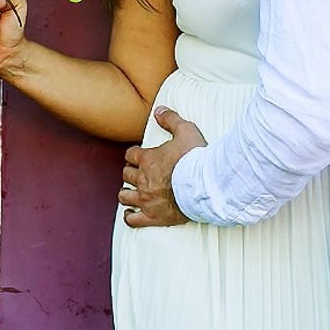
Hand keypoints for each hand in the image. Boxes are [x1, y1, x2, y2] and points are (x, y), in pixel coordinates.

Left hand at [118, 106, 206, 228]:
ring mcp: (145, 199)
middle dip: (131, 173)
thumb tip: (158, 110)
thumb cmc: (196, 159)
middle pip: (126, 175)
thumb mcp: (186, 131)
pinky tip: (130, 213)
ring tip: (132, 192)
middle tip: (139, 173)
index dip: (133, 155)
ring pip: (125, 196)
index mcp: (147, 159)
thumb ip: (171, 119)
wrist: (205, 186)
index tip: (138, 156)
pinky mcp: (152, 216)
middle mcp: (142, 179)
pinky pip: (132, 219)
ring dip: (127, 193)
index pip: (130, 155)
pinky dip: (129, 216)